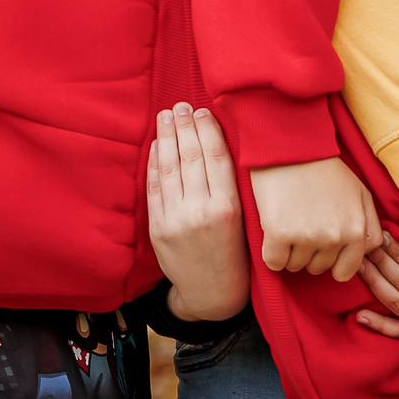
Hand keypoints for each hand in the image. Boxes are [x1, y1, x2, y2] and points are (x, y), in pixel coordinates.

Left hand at [147, 105, 248, 322]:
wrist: (214, 293)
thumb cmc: (236, 253)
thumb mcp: (245, 220)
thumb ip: (230, 187)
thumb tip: (217, 144)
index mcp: (229, 208)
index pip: (217, 157)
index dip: (207, 130)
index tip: (202, 111)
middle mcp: (201, 211)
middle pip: (190, 157)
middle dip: (184, 127)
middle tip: (180, 105)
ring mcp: (176, 219)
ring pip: (169, 168)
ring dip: (166, 137)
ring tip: (165, 116)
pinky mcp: (158, 228)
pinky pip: (154, 187)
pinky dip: (154, 163)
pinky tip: (156, 145)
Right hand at [249, 157, 378, 281]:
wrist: (290, 145)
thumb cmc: (324, 168)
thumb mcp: (360, 193)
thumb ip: (371, 226)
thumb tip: (369, 252)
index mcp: (356, 230)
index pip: (345, 271)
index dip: (332, 260)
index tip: (322, 245)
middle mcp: (334, 237)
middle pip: (318, 268)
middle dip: (310, 253)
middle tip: (303, 224)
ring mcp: (306, 236)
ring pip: (295, 266)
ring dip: (290, 251)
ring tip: (289, 222)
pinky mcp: (278, 233)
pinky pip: (274, 262)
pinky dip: (271, 253)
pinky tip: (273, 233)